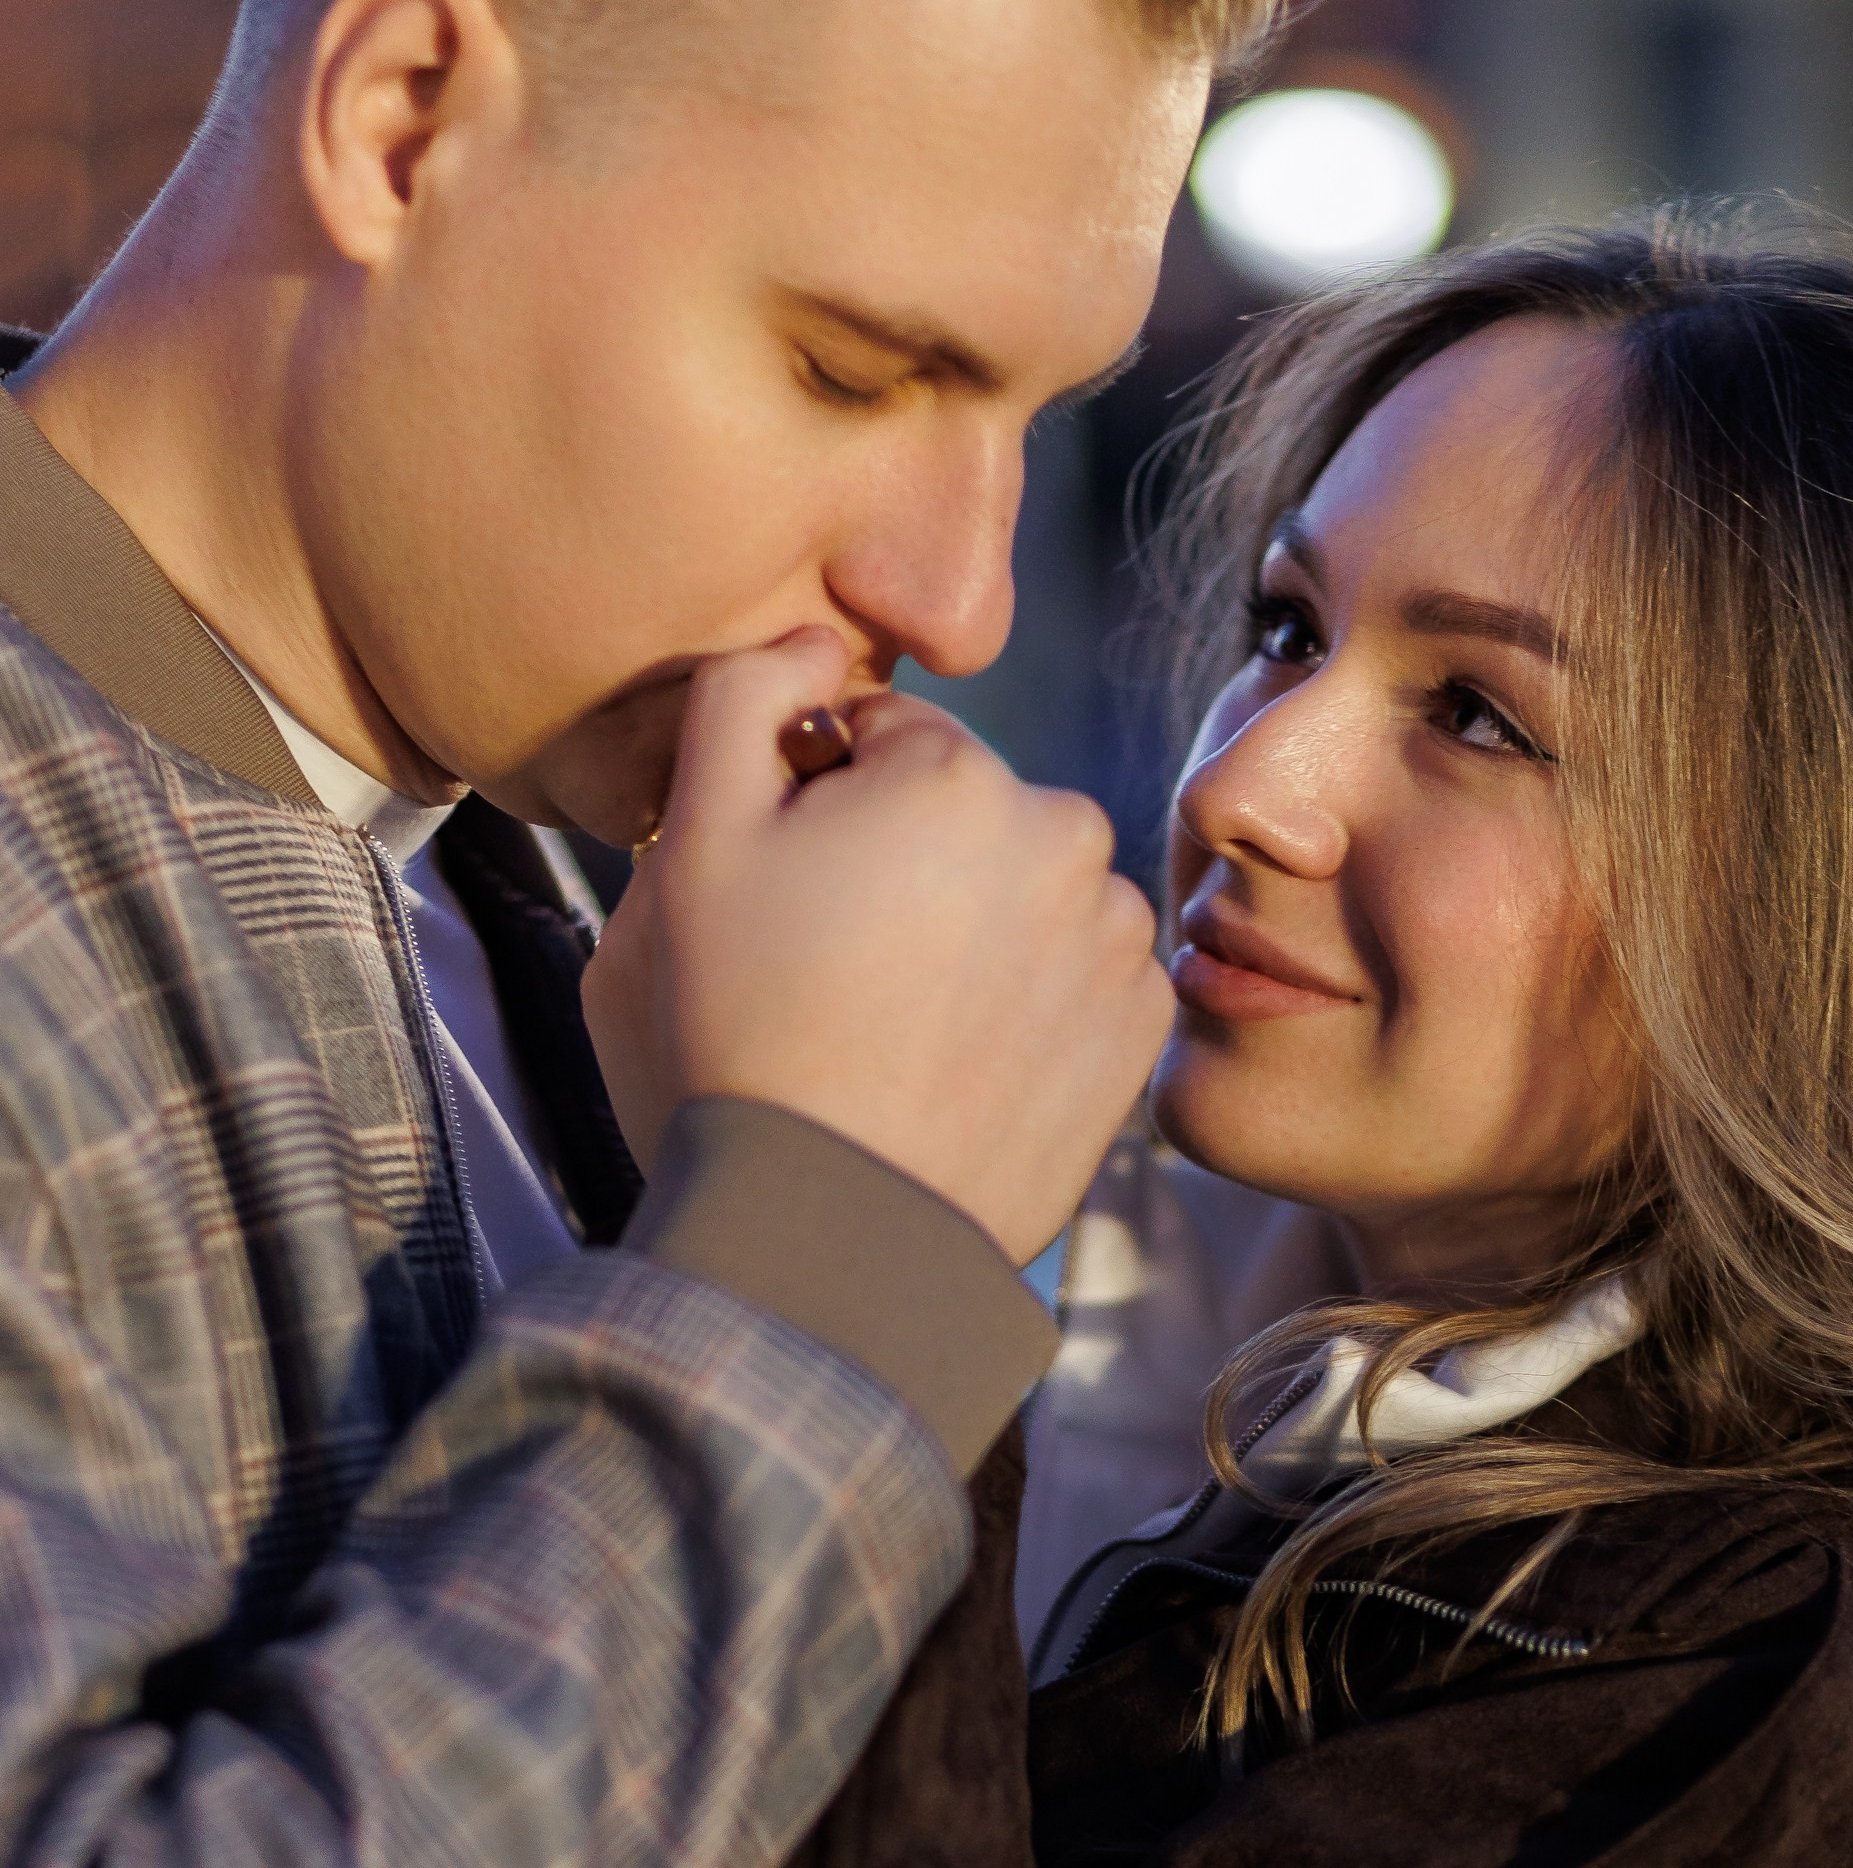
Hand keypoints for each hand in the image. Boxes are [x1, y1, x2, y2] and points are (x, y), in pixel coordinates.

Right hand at [582, 631, 1167, 1264]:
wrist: (837, 1226)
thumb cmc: (747, 1035)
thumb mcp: (696, 845)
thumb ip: (742, 697)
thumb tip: (813, 641)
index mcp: (957, 773)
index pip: (883, 744)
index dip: (822, 811)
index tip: (794, 897)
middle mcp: (1065, 834)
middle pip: (967, 814)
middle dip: (909, 865)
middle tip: (840, 971)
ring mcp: (1117, 937)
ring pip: (1028, 893)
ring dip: (978, 930)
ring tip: (903, 1026)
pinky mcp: (1141, 1027)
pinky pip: (1077, 977)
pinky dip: (1031, 1002)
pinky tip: (963, 1060)